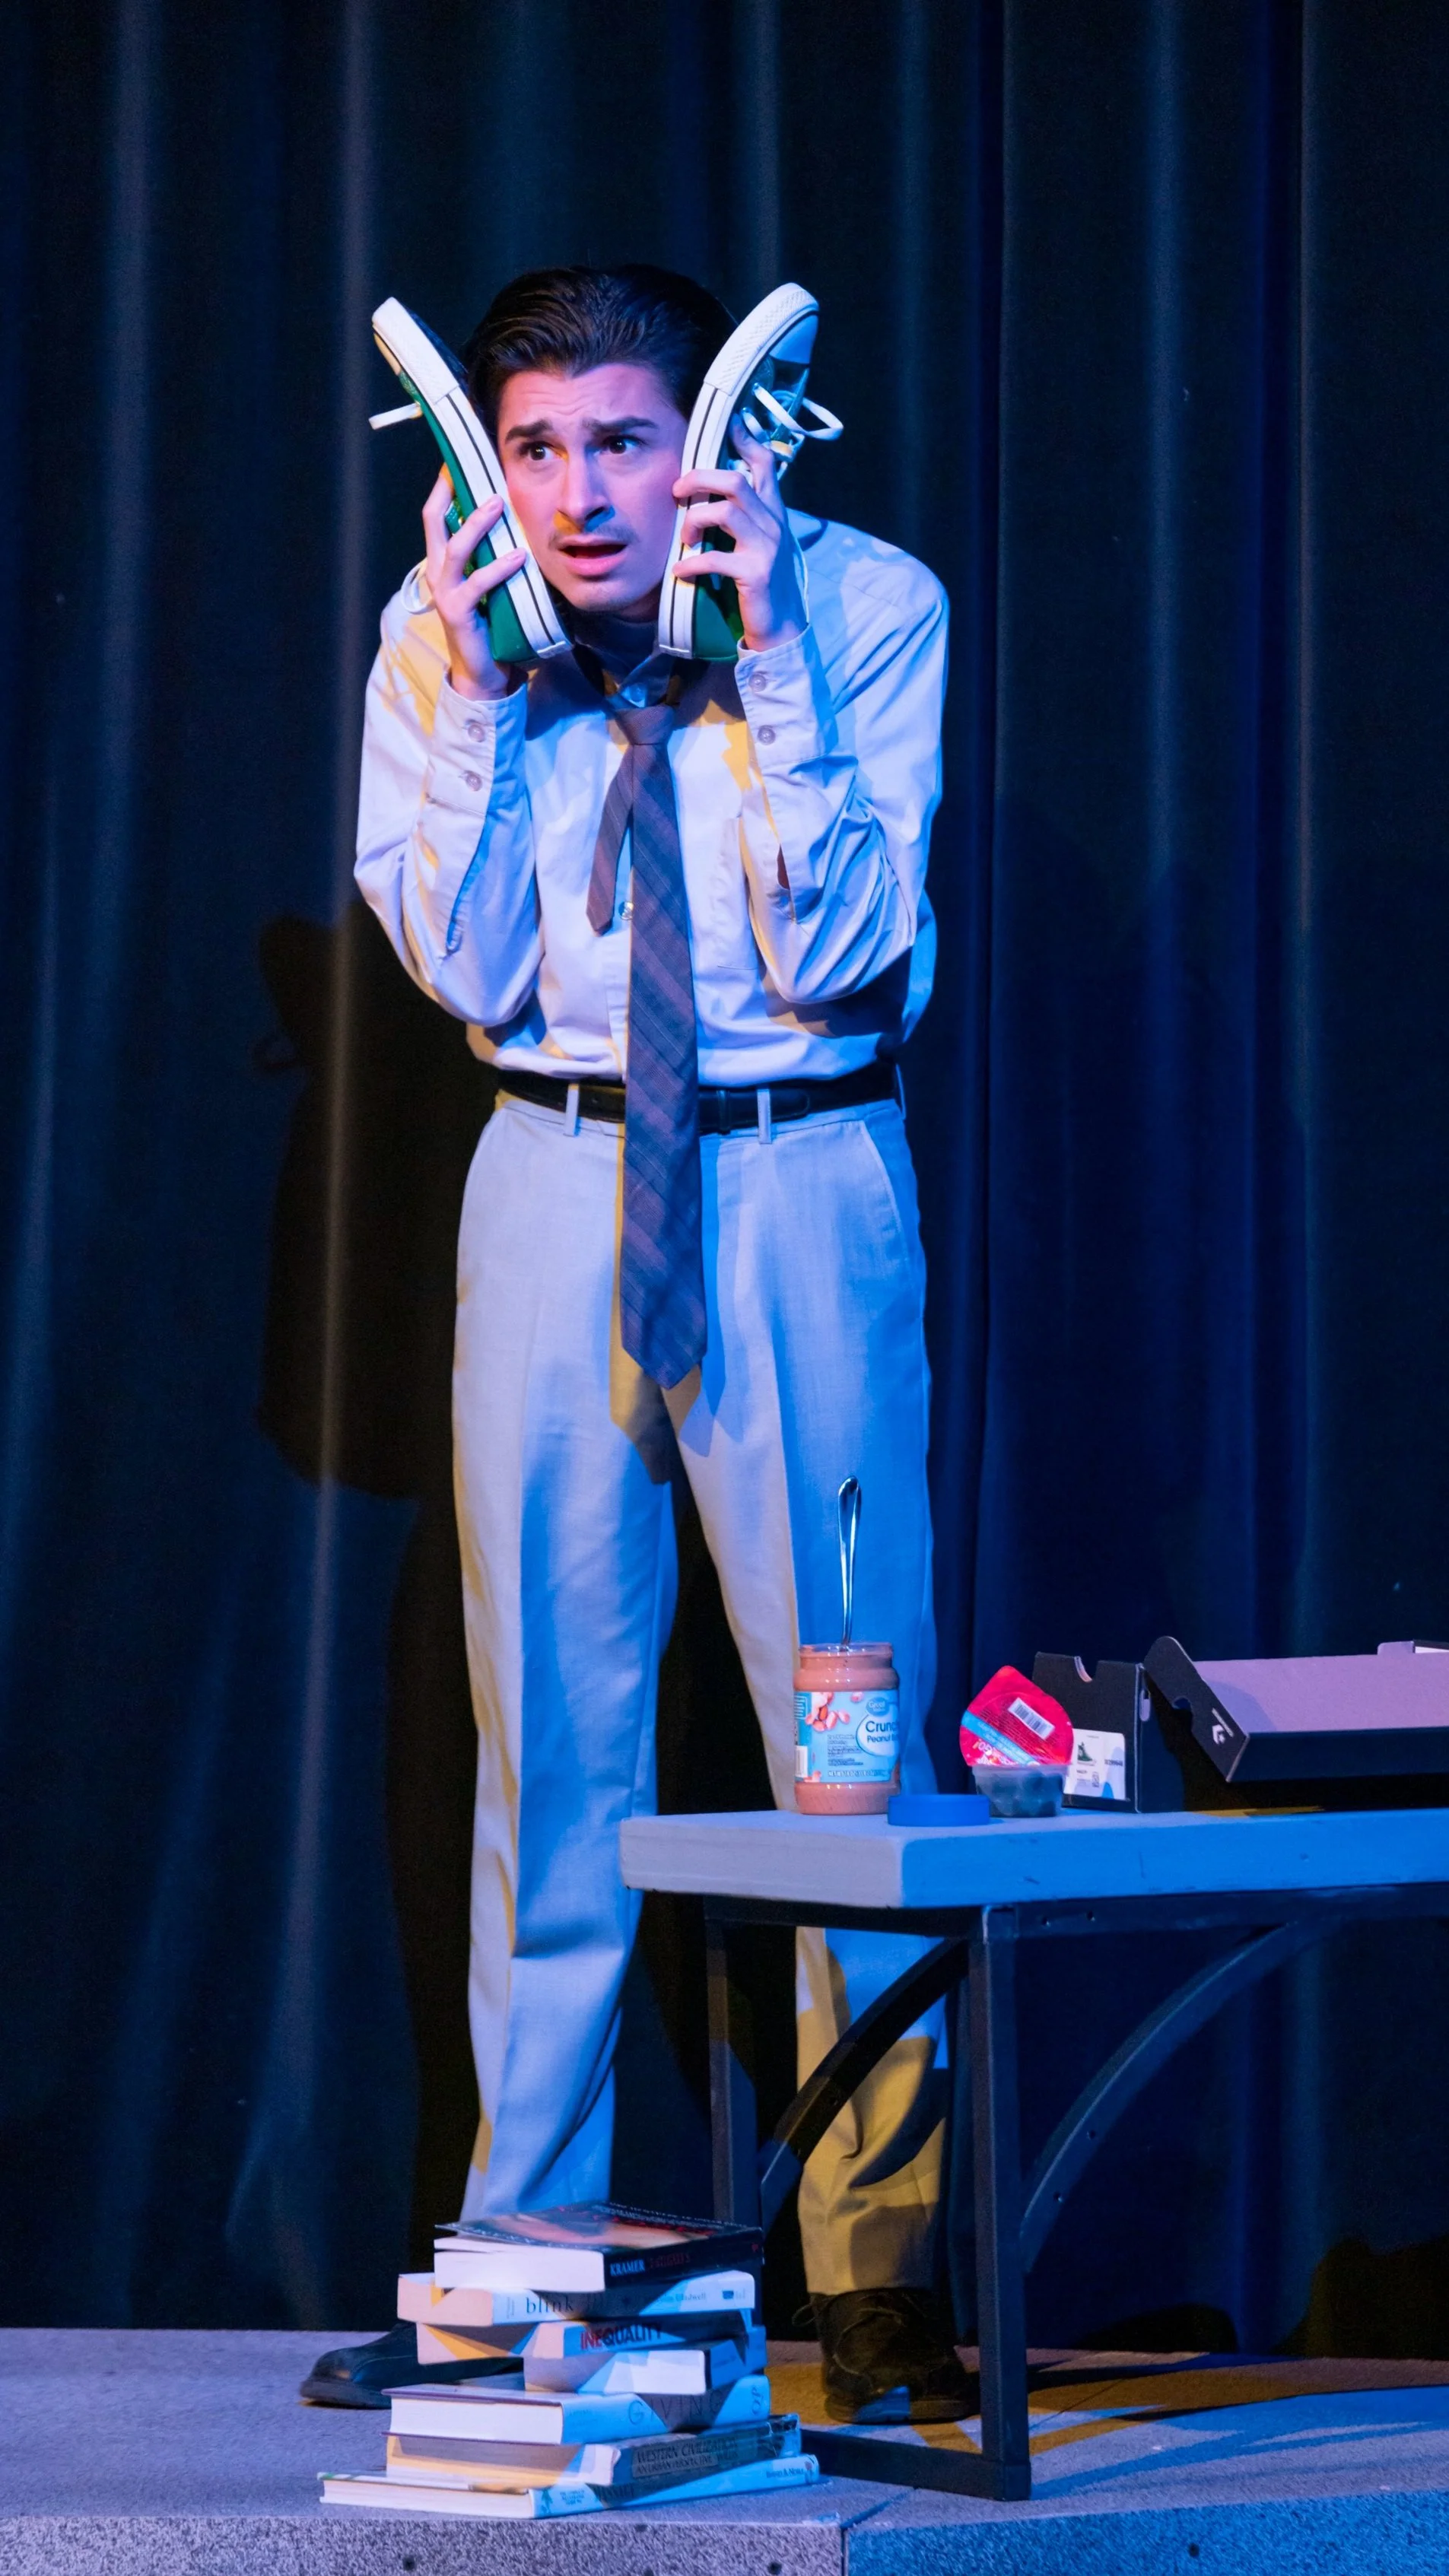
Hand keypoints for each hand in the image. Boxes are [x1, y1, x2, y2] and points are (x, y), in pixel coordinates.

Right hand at [421, 469, 525, 700]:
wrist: (483, 670)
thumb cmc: (489, 622)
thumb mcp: (487, 580)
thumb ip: (490, 553)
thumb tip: (511, 519)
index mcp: (442, 561)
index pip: (436, 515)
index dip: (443, 486)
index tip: (457, 460)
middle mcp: (437, 572)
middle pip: (435, 522)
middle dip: (450, 493)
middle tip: (476, 471)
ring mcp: (445, 593)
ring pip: (456, 549)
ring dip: (476, 524)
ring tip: (498, 505)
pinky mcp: (459, 613)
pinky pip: (478, 584)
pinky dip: (499, 568)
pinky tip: (519, 556)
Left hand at [669, 426, 805, 652]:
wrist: (780, 628)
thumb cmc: (762, 583)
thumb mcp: (758, 542)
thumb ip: (746, 515)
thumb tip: (718, 493)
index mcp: (774, 513)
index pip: (766, 464)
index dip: (748, 439)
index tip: (732, 421)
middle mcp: (774, 524)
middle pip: (736, 480)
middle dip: (700, 479)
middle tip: (677, 491)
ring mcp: (767, 548)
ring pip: (726, 512)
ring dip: (695, 521)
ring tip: (684, 540)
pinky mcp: (756, 574)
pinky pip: (716, 559)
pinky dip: (692, 564)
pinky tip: (681, 571)